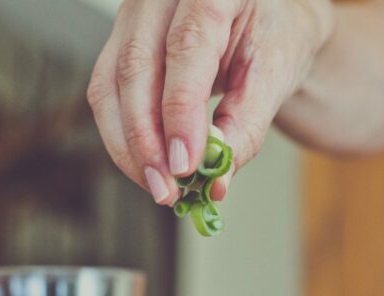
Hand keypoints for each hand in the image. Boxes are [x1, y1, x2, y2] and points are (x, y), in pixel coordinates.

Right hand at [86, 0, 333, 205]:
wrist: (267, 17)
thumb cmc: (275, 35)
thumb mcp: (277, 74)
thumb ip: (247, 124)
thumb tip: (215, 179)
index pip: (186, 48)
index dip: (180, 112)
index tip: (185, 165)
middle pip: (136, 68)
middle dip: (147, 141)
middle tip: (167, 190)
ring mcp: (132, 15)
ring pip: (108, 87)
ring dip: (129, 147)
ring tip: (159, 188)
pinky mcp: (118, 42)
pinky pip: (105, 96)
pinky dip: (124, 139)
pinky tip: (148, 167)